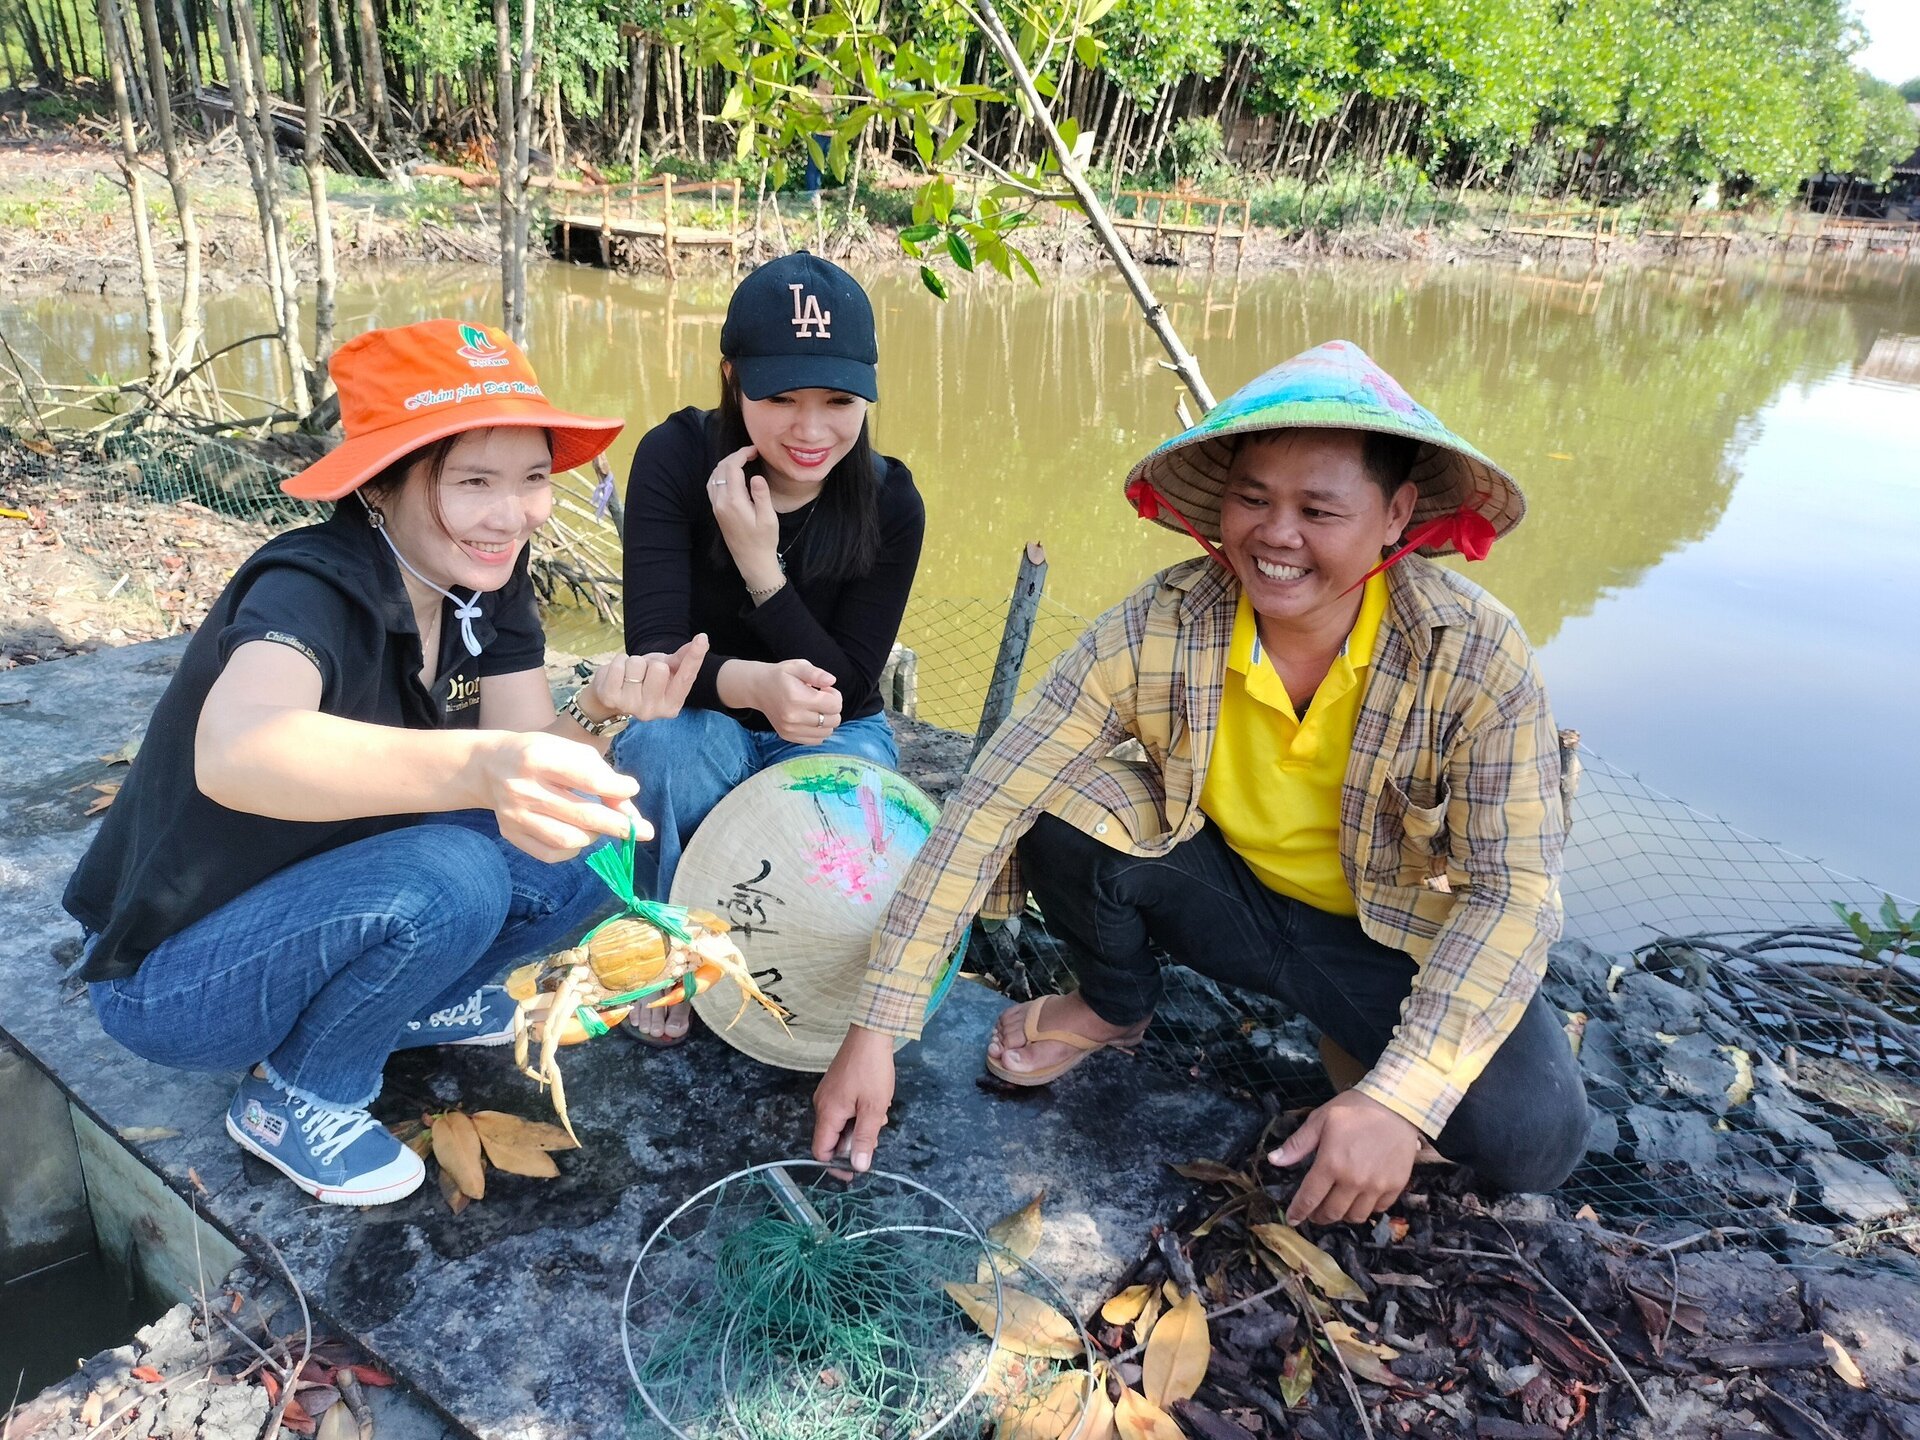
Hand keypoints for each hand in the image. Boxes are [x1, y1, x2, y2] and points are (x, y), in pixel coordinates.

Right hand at [477, 731, 646, 862]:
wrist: (490, 766)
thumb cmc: (541, 754)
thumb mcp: (569, 751)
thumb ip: (601, 776)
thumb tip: (629, 811)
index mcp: (538, 758)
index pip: (587, 779)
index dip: (616, 788)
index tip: (632, 789)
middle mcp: (522, 788)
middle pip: (581, 815)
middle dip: (618, 824)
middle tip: (643, 831)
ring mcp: (514, 815)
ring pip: (568, 839)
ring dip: (595, 835)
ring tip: (600, 824)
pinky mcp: (510, 834)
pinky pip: (552, 853)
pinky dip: (574, 848)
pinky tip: (578, 834)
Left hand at [585, 634, 708, 721]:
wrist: (613, 693)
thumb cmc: (644, 680)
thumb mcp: (666, 671)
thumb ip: (683, 659)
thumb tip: (702, 640)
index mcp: (672, 705)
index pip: (686, 677)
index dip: (694, 657)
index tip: (702, 639)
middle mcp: (654, 711)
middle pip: (659, 668)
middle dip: (650, 663)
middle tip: (644, 673)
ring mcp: (631, 706)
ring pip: (637, 664)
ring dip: (632, 662)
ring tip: (630, 675)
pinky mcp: (611, 698)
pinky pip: (619, 666)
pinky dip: (618, 662)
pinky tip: (618, 674)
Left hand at [706, 444, 780, 585]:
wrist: (751, 561)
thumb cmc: (764, 541)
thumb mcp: (768, 519)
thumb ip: (761, 496)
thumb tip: (756, 476)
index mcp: (733, 501)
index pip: (732, 468)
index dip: (742, 454)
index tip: (756, 450)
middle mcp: (720, 502)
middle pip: (721, 468)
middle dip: (735, 456)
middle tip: (752, 453)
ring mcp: (716, 506)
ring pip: (714, 475)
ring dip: (727, 464)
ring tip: (744, 460)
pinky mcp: (717, 510)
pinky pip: (713, 485)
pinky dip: (721, 473)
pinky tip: (733, 474)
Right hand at [751, 658, 842, 745]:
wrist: (758, 688)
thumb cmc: (781, 676)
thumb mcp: (798, 666)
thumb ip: (816, 673)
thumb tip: (831, 681)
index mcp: (797, 698)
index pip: (834, 705)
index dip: (835, 695)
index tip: (824, 689)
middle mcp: (793, 717)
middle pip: (833, 720)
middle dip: (833, 708)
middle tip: (821, 698)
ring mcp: (790, 729)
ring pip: (827, 732)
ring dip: (827, 720)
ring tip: (815, 708)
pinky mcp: (788, 736)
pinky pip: (816, 740)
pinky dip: (818, 730)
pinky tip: (811, 718)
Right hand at [812, 1026, 894, 1173]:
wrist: (870, 1034)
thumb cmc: (872, 1070)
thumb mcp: (873, 1109)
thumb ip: (865, 1139)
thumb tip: (858, 1167)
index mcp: (828, 1113)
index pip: (821, 1151)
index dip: (836, 1165)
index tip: (857, 1169)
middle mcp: (822, 1105)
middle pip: (831, 1138)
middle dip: (853, 1142)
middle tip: (876, 1133)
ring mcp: (828, 1094)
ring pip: (840, 1124)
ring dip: (859, 1126)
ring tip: (879, 1114)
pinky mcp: (835, 1086)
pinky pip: (843, 1110)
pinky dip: (858, 1113)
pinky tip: (874, 1103)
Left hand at [1267, 1089, 1421, 1225]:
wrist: (1396, 1104)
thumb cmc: (1354, 1109)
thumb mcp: (1320, 1119)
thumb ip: (1298, 1144)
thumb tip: (1274, 1160)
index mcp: (1331, 1163)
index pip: (1309, 1198)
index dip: (1298, 1212)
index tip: (1293, 1219)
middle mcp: (1353, 1181)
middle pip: (1332, 1213)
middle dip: (1318, 1216)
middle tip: (1314, 1212)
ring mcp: (1377, 1186)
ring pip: (1355, 1217)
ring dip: (1342, 1215)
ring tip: (1337, 1206)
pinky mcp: (1396, 1186)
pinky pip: (1378, 1210)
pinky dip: (1366, 1208)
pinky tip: (1360, 1198)